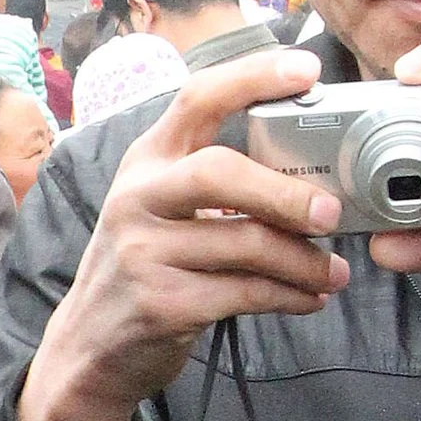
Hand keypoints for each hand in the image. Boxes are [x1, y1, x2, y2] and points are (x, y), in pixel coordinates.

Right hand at [19, 46, 351, 420]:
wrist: (87, 350)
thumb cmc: (142, 271)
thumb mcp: (159, 210)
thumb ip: (215, 186)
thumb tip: (308, 177)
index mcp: (146, 161)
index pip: (199, 98)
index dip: (255, 77)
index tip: (308, 71)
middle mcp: (137, 199)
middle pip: (221, 172)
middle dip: (286, 193)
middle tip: (332, 211)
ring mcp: (144, 253)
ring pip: (245, 244)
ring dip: (303, 261)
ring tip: (334, 271)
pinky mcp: (161, 305)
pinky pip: (244, 294)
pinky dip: (289, 297)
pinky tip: (310, 298)